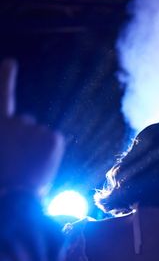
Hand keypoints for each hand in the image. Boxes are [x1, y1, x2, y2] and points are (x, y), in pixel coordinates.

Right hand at [0, 59, 63, 195]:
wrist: (13, 199)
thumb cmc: (1, 180)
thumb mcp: (2, 153)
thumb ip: (9, 137)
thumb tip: (20, 123)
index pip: (3, 95)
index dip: (6, 77)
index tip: (11, 62)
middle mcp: (14, 120)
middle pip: (24, 120)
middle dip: (24, 134)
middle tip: (18, 159)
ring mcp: (34, 128)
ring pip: (38, 133)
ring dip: (35, 146)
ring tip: (27, 166)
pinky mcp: (53, 137)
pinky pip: (52, 140)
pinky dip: (49, 151)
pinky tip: (41, 164)